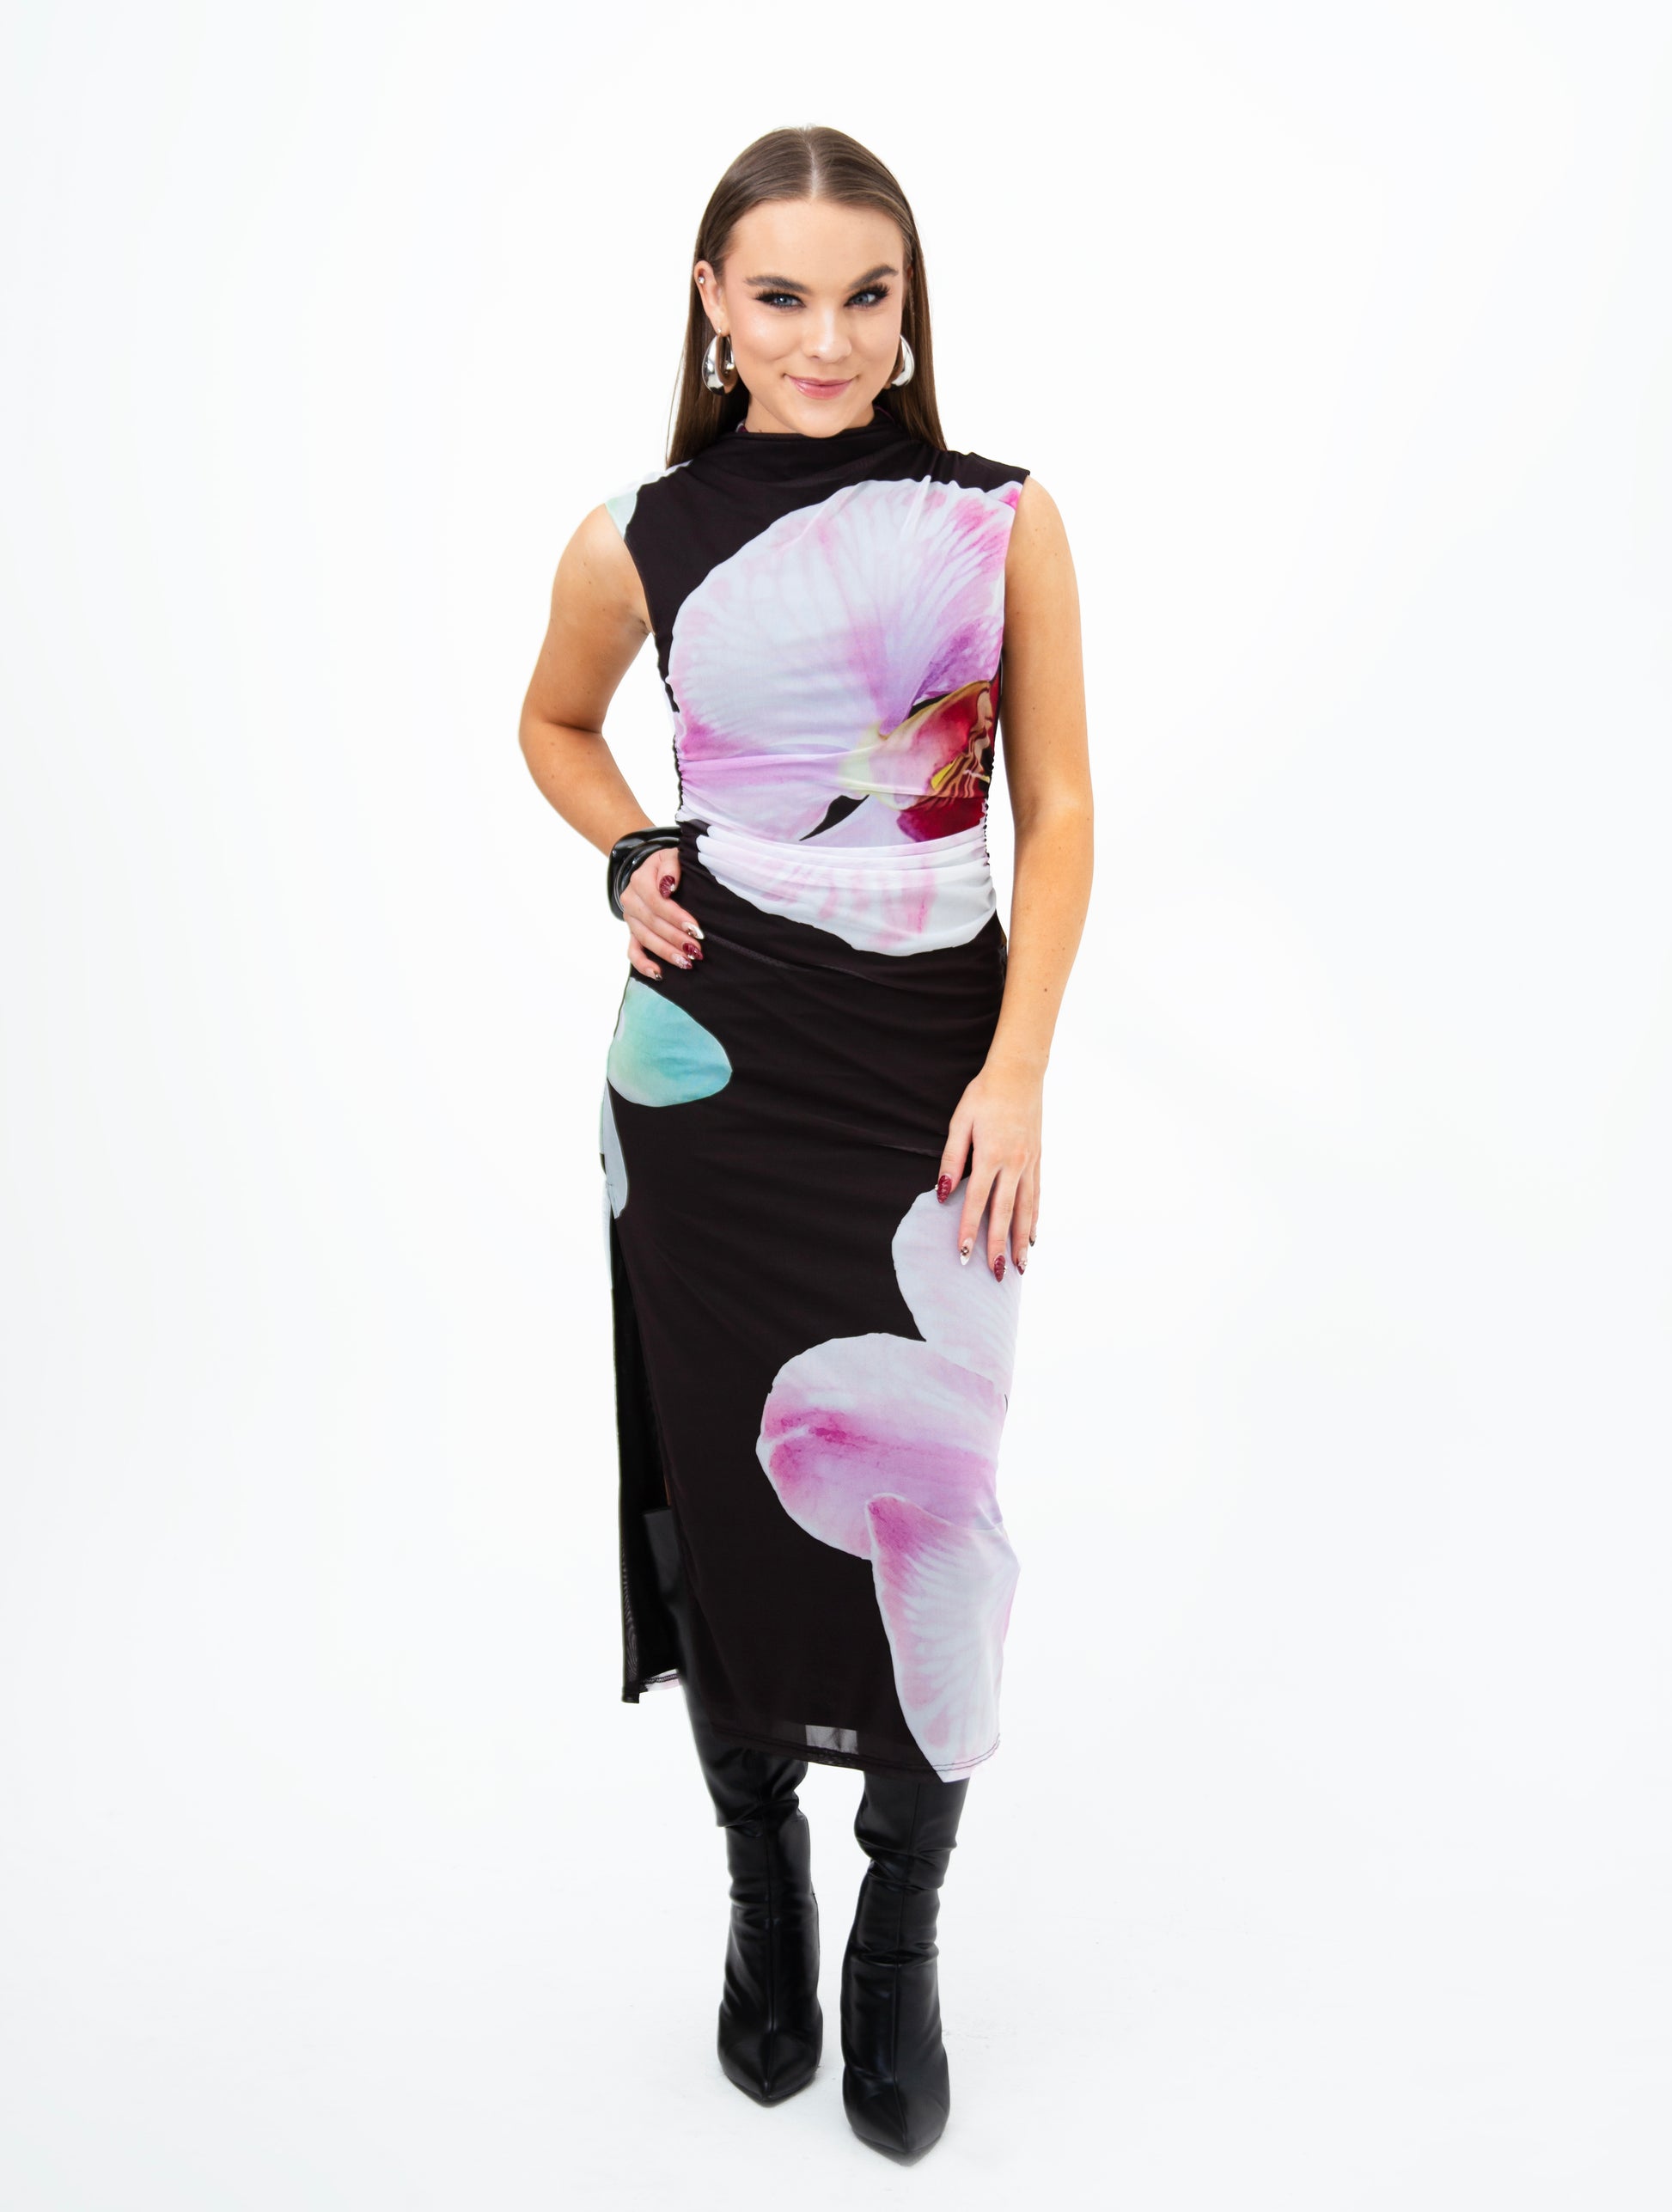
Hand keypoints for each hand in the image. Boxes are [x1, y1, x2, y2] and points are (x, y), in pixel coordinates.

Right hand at [621, 848, 704, 977]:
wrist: (654, 870)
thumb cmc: (670, 865)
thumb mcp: (672, 856)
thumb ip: (671, 866)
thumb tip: (667, 886)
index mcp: (640, 880)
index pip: (657, 901)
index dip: (676, 917)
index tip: (695, 929)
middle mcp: (631, 900)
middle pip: (652, 923)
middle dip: (675, 938)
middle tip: (696, 950)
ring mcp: (631, 918)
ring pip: (645, 939)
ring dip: (666, 953)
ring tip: (686, 963)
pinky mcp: (632, 932)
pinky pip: (633, 952)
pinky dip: (643, 965)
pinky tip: (659, 974)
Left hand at [936, 1056, 1041, 1279]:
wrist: (1020, 1073)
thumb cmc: (984, 1095)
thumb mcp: (960, 1122)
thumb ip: (951, 1159)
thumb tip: (942, 1193)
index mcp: (991, 1156)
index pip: (977, 1202)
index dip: (969, 1231)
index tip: (964, 1256)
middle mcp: (1013, 1164)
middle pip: (1005, 1214)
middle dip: (1000, 1247)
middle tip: (996, 1275)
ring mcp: (1029, 1163)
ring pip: (1026, 1210)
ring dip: (1021, 1241)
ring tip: (1019, 1267)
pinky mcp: (1037, 1159)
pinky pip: (1037, 1196)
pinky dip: (1034, 1219)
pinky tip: (1032, 1236)